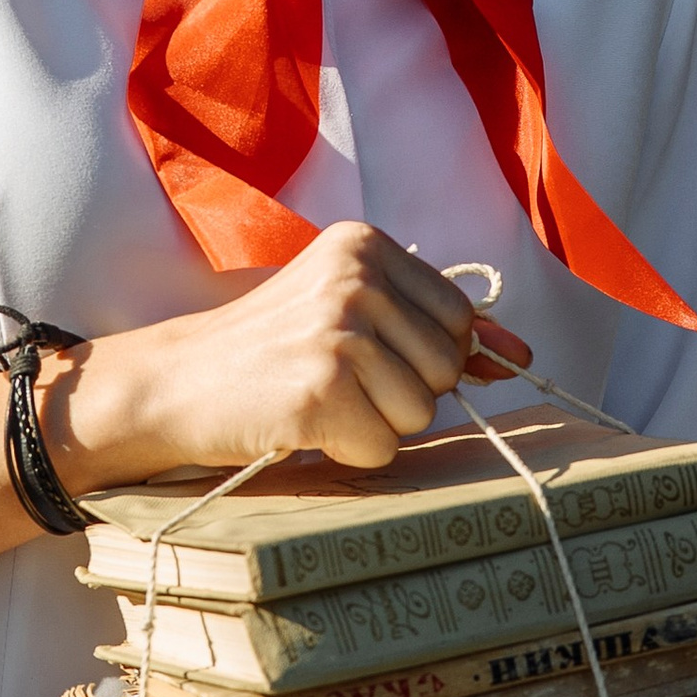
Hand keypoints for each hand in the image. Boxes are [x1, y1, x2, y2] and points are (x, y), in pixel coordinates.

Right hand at [49, 223, 530, 484]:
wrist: (175, 381)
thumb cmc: (268, 351)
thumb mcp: (351, 313)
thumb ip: (435, 326)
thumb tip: (521, 354)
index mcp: (366, 245)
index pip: (458, 318)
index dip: (422, 355)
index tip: (366, 355)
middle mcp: (356, 277)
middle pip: (445, 368)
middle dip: (400, 391)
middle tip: (332, 379)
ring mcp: (339, 331)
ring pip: (421, 413)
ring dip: (374, 424)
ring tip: (316, 399)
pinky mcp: (321, 389)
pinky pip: (383, 447)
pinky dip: (347, 451)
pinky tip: (302, 424)